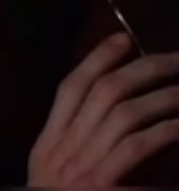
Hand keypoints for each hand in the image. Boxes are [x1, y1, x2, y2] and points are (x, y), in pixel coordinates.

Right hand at [27, 32, 178, 186]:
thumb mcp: (56, 178)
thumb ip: (76, 148)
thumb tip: (111, 112)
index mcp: (47, 147)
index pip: (70, 89)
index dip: (97, 59)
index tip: (123, 38)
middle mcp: (62, 152)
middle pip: (103, 94)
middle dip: (142, 70)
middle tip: (174, 58)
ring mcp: (82, 171)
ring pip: (124, 115)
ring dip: (161, 97)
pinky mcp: (102, 188)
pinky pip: (136, 147)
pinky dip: (162, 132)